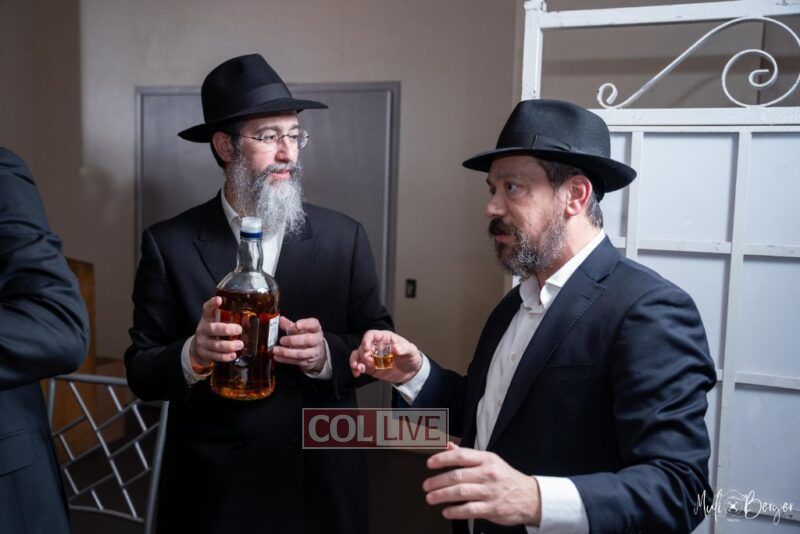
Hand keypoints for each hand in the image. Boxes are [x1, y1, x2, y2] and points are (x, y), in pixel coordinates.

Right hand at [190, 296, 242, 367]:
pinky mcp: (204, 354)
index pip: (207, 309)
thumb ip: (227, 317)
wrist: (197, 347)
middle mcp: (203, 329)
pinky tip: (233, 355)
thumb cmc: (213, 331)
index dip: (212, 304)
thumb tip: (252, 313)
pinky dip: (225, 356)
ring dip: (229, 345)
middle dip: (227, 330)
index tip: (219, 300)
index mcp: (206, 319)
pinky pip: (215, 356)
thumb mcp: (215, 321)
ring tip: (240, 344)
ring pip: (215, 345)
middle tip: (239, 329)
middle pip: (212, 329)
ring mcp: (202, 342)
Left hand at [273, 316, 326, 372]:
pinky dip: (285, 359)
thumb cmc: (307, 338)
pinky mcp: (307, 362)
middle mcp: (317, 340)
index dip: (305, 324)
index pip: (314, 324)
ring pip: (301, 353)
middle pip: (308, 340)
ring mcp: (313, 352)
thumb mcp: (302, 330)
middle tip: (282, 340)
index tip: (296, 325)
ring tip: (276, 349)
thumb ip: (290, 325)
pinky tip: (277, 356)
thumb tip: (280, 320)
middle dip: (293, 340)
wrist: (317, 353)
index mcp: (316, 329)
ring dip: (286, 352)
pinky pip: (296, 361)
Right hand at [349, 330, 422, 383]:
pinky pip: (360, 366)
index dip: (367, 340)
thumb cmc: (410, 356)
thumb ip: (404, 348)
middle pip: (363, 346)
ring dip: (355, 361)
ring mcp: (373, 357)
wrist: (411, 372)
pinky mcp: (371, 367)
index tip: (367, 347)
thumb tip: (395, 348)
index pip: (371, 335)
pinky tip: (357, 372)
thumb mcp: (411, 350)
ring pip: (358, 356)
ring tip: (357, 368)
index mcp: (384, 338)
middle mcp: (376, 346)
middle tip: (370, 362)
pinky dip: (357, 369)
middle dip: (363, 354)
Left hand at [423, 442, 540, 526]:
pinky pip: (469, 509)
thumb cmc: (506, 478)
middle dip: (438, 481)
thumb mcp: (490, 461)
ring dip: (442, 495)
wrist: (530, 497)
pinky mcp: (492, 508)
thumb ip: (468, 455)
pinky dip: (455, 511)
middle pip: (457, 476)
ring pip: (461, 492)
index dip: (442, 458)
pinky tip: (447, 511)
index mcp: (487, 459)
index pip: (461, 456)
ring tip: (431, 498)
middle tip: (426, 485)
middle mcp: (488, 474)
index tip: (430, 463)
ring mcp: (490, 492)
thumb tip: (448, 446)